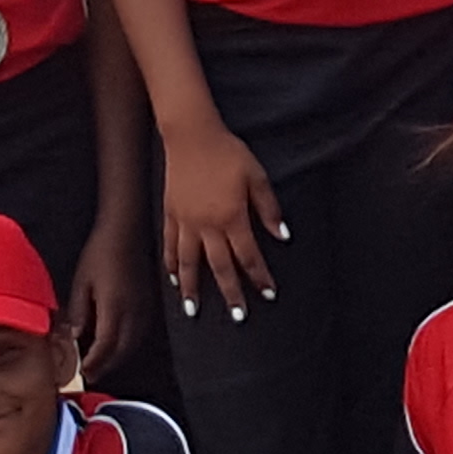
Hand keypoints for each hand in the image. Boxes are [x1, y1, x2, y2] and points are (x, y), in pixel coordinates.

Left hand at [69, 210, 153, 377]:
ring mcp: (143, 309)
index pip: (105, 346)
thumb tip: (74, 337)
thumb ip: (78, 312)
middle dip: (106, 365)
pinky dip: (126, 345)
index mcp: (114, 308)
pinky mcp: (147, 304)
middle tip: (90, 374)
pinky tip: (115, 344)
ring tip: (100, 363)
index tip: (83, 372)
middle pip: (122, 350)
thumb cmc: (100, 253)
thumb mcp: (81, 282)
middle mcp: (133, 313)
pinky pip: (138, 334)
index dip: (94, 362)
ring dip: (117, 357)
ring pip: (132, 344)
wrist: (125, 232)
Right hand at [155, 120, 286, 319]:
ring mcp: (185, 221)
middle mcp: (207, 225)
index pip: (249, 256)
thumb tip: (283, 236)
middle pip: (219, 267)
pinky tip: (173, 278)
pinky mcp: (171, 213)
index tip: (268, 295)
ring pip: (188, 262)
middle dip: (230, 294)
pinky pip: (169, 244)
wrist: (192, 135)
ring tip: (192, 310)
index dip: (260, 277)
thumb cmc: (228, 153)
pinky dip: (171, 264)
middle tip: (237, 318)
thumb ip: (269, 209)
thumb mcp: (257, 176)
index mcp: (232, 217)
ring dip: (191, 289)